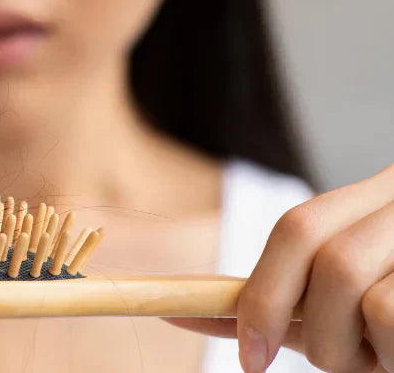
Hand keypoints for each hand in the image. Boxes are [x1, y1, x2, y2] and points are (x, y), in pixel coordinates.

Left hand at [166, 164, 393, 371]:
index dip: (261, 289)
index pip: (297, 225)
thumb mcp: (342, 307)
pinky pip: (390, 311)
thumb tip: (182, 311)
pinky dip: (391, 350)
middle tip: (322, 363)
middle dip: (292, 314)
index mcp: (377, 199)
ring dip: (349, 348)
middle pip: (310, 240)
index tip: (248, 356)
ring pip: (348, 279)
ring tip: (384, 358)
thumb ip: (279, 304)